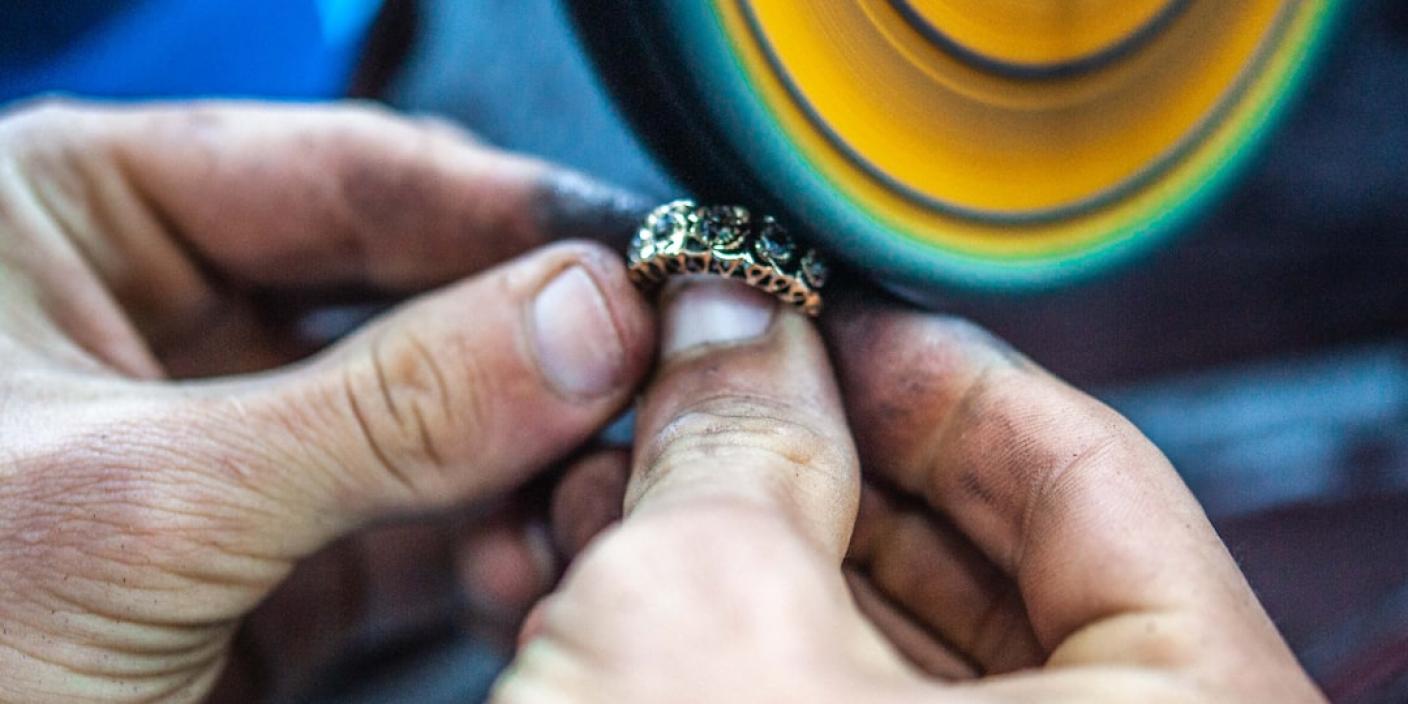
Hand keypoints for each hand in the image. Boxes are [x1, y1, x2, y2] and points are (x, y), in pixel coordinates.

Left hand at [0, 101, 654, 702]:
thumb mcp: (145, 503)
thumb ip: (381, 408)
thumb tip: (585, 319)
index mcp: (73, 219)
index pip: (339, 170)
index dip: (500, 208)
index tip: (633, 248)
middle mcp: (158, 318)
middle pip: (401, 292)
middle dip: (525, 345)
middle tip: (644, 366)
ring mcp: (224, 445)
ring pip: (425, 416)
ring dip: (522, 454)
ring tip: (599, 480)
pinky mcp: (266, 564)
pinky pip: (414, 524)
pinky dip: (489, 543)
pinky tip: (536, 556)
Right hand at [493, 283, 1324, 702]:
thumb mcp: (708, 609)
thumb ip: (745, 436)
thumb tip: (736, 323)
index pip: (1099, 488)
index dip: (948, 376)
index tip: (833, 316)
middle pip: (981, 570)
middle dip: (817, 454)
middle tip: (710, 375)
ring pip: (874, 656)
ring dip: (738, 542)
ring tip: (617, 466)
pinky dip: (712, 642)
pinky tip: (595, 570)